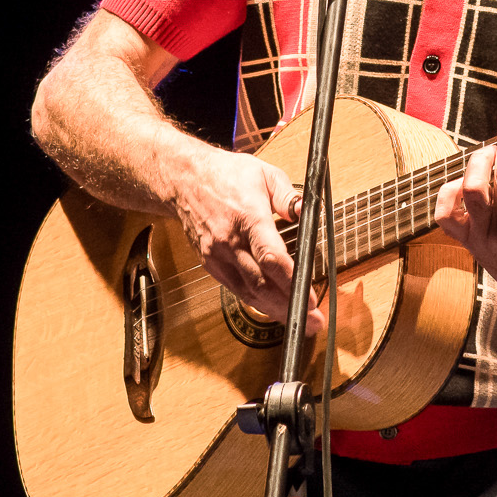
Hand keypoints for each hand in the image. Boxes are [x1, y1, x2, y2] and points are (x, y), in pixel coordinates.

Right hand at [165, 145, 325, 336]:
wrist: (183, 180)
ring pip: (248, 293)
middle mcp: (230, 241)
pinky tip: (273, 308)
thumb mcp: (265, 174)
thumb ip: (288, 197)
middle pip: (262, 284)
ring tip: (299, 321)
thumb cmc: (225, 174)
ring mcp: (218, 255)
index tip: (311, 297)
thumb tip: (306, 212)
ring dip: (275, 311)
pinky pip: (236, 289)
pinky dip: (256, 302)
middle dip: (290, 306)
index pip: (271, 258)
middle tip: (313, 322)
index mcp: (248, 217)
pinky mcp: (210, 263)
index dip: (293, 282)